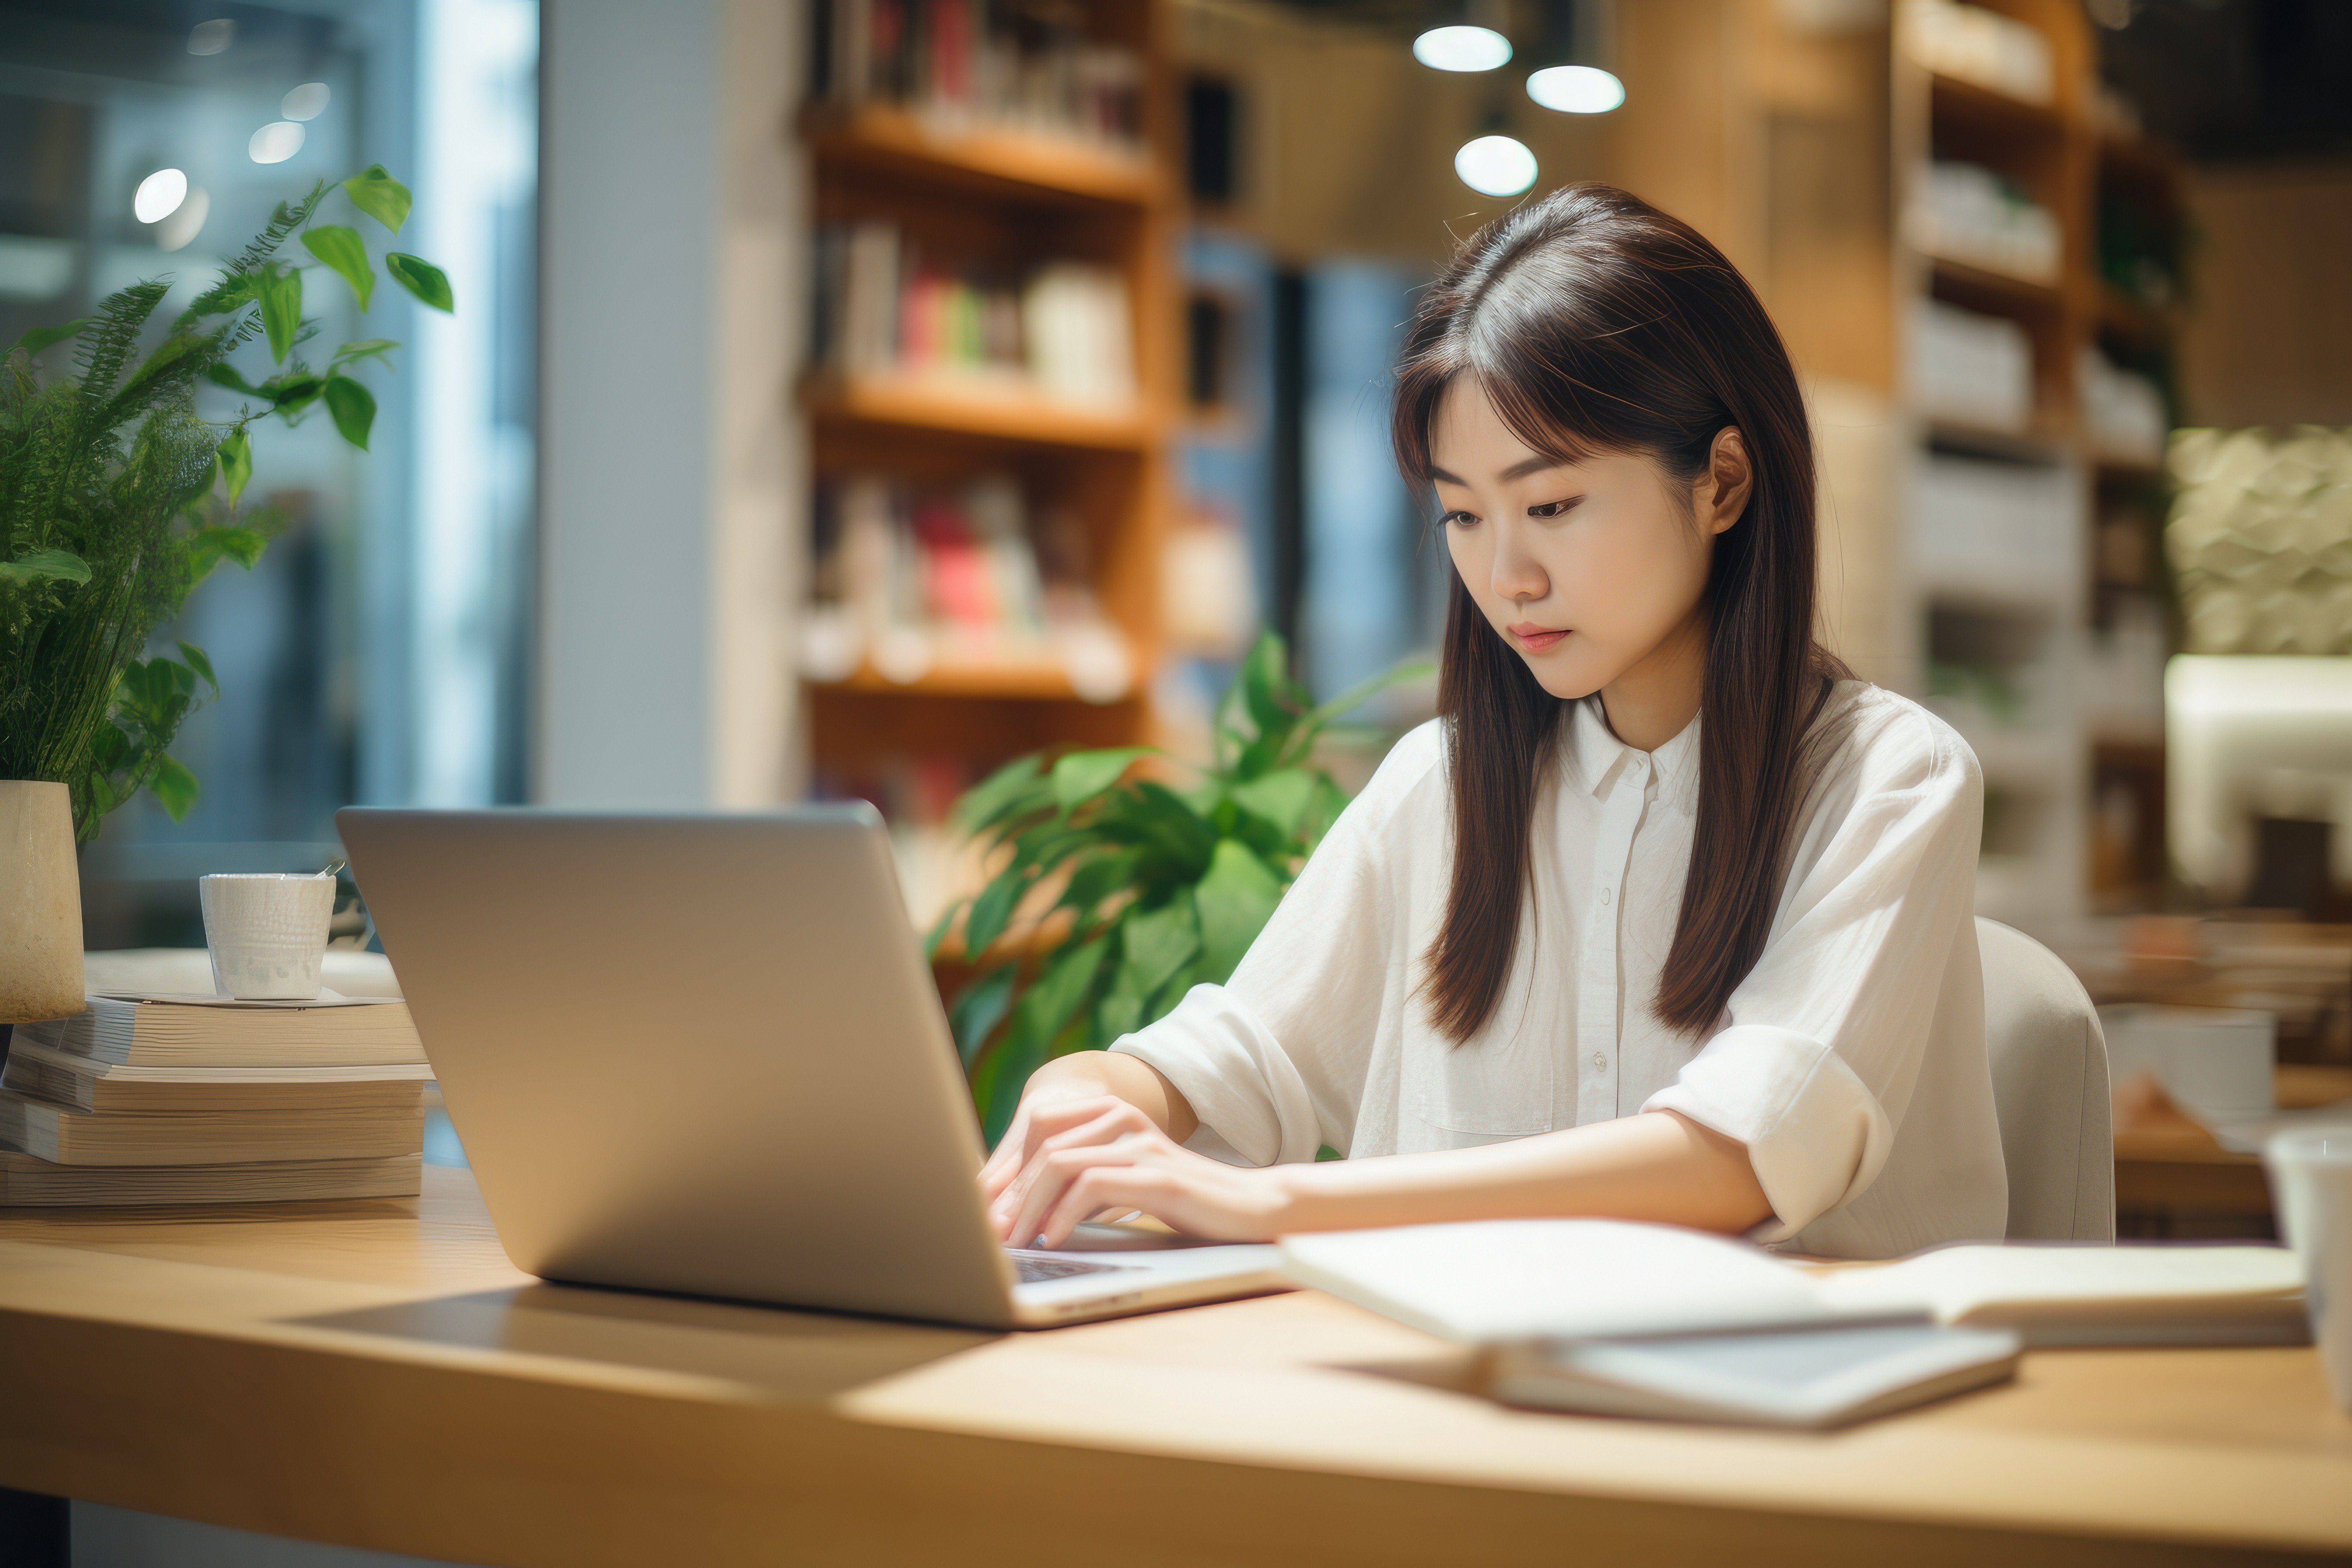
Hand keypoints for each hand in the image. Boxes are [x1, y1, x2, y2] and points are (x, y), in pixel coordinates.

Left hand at [983, 1094, 1292, 1247]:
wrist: (1248, 1208)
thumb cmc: (1182, 1201)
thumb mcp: (1123, 1182)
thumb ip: (1081, 1180)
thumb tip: (1017, 1206)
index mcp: (1111, 1113)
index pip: (1039, 1127)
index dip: (1005, 1168)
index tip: (983, 1207)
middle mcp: (1122, 1117)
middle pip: (1042, 1147)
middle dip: (1008, 1194)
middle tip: (988, 1233)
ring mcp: (1140, 1142)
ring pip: (1059, 1164)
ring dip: (1027, 1207)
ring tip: (1013, 1240)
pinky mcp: (1155, 1173)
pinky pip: (1091, 1186)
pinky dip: (1062, 1216)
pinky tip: (1052, 1239)